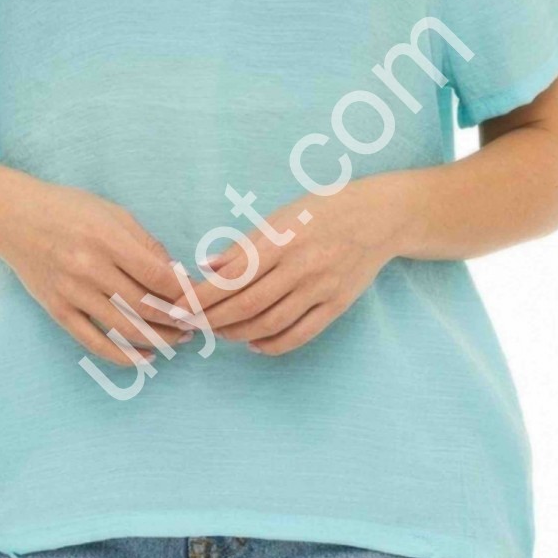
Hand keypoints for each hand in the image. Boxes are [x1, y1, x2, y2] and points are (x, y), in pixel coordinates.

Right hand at [0, 170, 186, 365]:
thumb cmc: (67, 210)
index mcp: (106, 239)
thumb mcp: (112, 213)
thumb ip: (145, 243)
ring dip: (159, 339)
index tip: (200, 299)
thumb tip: (177, 275)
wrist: (12, 219)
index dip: (184, 292)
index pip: (157, 275)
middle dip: (178, 319)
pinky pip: (94, 342)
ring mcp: (72, 293)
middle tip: (198, 323)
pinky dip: (123, 355)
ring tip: (180, 340)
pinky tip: (146, 358)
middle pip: (145, 305)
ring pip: (124, 328)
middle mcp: (89, 269)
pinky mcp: (58, 311)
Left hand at [173, 177, 410, 355]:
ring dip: (237, 333)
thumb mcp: (280, 217)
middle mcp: (300, 267)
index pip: (232, 277)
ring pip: (269, 323)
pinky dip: (272, 345)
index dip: (202, 296)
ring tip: (219, 332)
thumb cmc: (322, 212)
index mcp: (281, 240)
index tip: (179, 307)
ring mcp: (320, 289)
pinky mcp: (336, 305)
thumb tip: (207, 268)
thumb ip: (244, 246)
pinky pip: (300, 334)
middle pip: (246, 305)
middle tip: (191, 324)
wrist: (378, 218)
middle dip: (212, 319)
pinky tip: (254, 343)